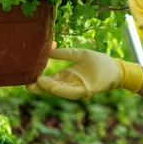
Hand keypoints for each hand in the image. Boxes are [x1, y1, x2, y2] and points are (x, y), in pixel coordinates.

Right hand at [25, 48, 142, 99]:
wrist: (116, 67)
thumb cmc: (99, 61)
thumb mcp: (80, 54)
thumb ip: (65, 53)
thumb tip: (49, 51)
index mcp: (67, 76)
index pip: (50, 79)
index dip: (39, 79)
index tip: (27, 77)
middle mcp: (70, 84)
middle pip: (52, 87)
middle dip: (39, 87)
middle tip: (26, 84)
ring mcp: (77, 88)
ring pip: (59, 90)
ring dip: (48, 88)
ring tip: (37, 82)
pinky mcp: (86, 91)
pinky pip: (71, 92)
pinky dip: (61, 89)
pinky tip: (52, 86)